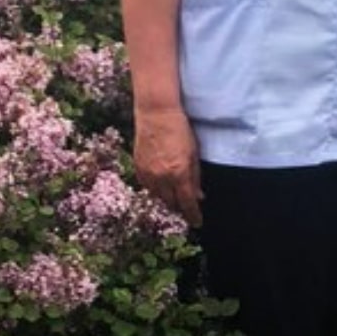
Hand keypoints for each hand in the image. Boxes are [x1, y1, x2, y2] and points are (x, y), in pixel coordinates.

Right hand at [134, 105, 201, 226]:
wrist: (156, 113)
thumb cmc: (180, 130)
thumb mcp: (194, 154)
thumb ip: (195, 177)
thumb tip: (198, 196)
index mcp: (179, 173)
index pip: (187, 203)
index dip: (193, 215)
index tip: (197, 222)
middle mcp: (162, 177)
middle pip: (171, 203)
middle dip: (180, 206)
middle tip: (187, 207)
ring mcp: (148, 173)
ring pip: (158, 196)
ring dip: (167, 198)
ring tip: (174, 195)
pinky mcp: (138, 167)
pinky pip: (147, 186)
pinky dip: (156, 189)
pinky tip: (161, 184)